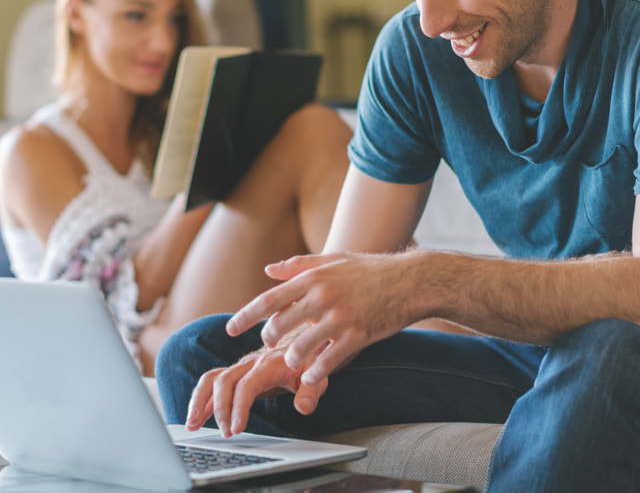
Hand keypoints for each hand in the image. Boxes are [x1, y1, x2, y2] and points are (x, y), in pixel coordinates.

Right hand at [185, 331, 327, 436]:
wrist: (302, 339)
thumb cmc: (308, 360)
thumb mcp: (317, 375)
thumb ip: (311, 391)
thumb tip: (304, 408)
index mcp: (267, 364)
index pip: (246, 385)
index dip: (238, 407)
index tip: (236, 428)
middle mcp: (249, 363)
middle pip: (223, 381)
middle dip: (219, 409)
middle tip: (225, 433)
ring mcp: (239, 367)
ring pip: (211, 379)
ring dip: (199, 402)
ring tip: (192, 425)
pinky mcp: (235, 373)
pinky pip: (212, 382)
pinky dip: (200, 399)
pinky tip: (195, 418)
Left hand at [227, 251, 418, 390]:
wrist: (409, 281)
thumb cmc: (369, 270)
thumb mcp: (332, 260)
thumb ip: (298, 266)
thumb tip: (268, 269)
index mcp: (312, 278)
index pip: (268, 300)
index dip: (245, 316)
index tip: (230, 329)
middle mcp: (321, 298)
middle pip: (279, 326)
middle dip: (269, 340)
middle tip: (270, 345)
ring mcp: (339, 318)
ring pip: (300, 348)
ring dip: (291, 359)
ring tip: (292, 361)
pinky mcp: (357, 336)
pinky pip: (327, 362)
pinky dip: (315, 373)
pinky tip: (310, 378)